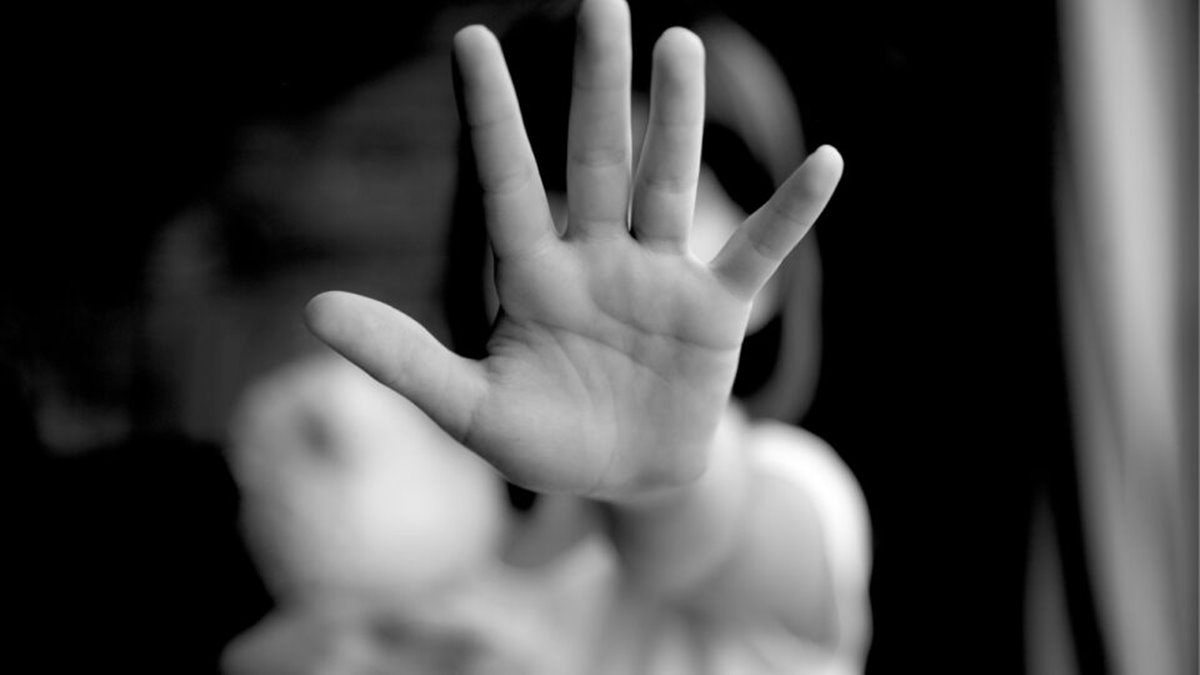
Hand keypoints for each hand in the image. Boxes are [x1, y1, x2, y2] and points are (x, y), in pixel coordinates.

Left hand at [305, 0, 842, 499]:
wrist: (626, 480)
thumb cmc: (546, 443)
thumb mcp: (470, 409)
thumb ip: (404, 358)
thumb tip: (316, 308)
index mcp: (535, 279)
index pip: (507, 184)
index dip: (493, 117)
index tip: (472, 41)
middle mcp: (597, 260)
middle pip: (595, 161)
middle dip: (596, 87)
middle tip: (599, 4)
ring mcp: (659, 280)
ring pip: (666, 184)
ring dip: (676, 121)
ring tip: (679, 45)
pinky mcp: (714, 314)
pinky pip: (758, 255)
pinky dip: (792, 215)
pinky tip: (827, 163)